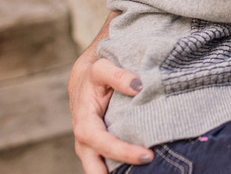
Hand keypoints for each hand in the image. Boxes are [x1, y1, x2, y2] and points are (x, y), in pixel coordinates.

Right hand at [69, 48, 151, 172]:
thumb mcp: (102, 68)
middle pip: (95, 168)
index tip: (147, 156)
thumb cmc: (94, 73)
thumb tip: (138, 86)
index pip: (103, 143)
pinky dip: (119, 169)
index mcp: (85, 123)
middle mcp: (85, 140)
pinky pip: (107, 163)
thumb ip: (118, 76)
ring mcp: (91, 147)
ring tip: (143, 173)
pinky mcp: (100, 148)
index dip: (123, 152)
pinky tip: (139, 170)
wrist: (84, 76)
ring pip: (100, 170)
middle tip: (143, 170)